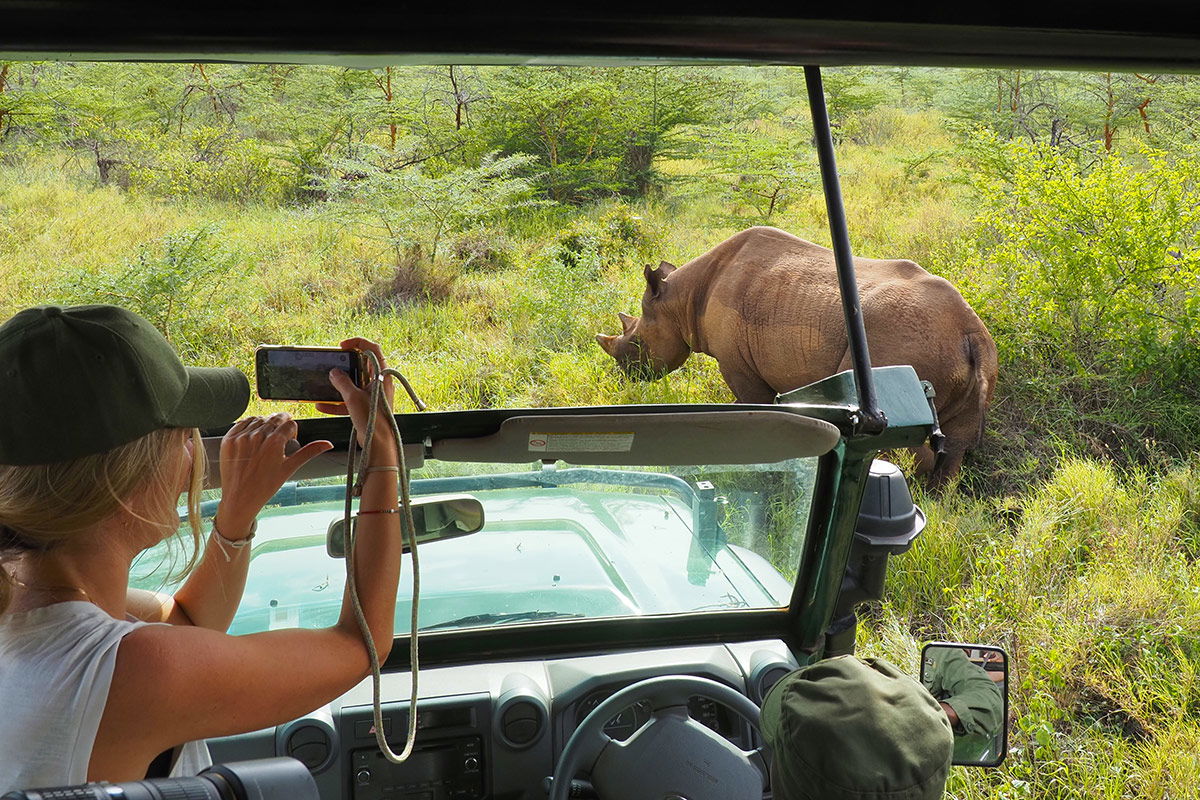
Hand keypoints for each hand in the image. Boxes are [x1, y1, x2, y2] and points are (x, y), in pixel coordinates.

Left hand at [215, 413, 333, 535]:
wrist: (240, 498)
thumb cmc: (265, 487)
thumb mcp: (289, 468)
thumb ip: (308, 452)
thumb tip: (327, 444)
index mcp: (274, 443)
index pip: (289, 423)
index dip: (292, 431)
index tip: (290, 438)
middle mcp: (257, 436)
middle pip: (274, 419)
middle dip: (280, 426)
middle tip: (279, 437)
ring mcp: (241, 437)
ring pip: (259, 419)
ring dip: (265, 425)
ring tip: (265, 440)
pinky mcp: (228, 439)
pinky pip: (242, 423)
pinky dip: (249, 427)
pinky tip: (252, 438)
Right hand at [314, 337, 396, 461]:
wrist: (378, 444)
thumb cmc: (372, 419)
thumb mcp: (353, 397)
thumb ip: (342, 382)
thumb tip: (334, 372)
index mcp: (381, 375)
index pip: (373, 349)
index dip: (358, 343)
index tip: (343, 346)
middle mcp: (379, 383)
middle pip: (362, 365)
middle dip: (345, 364)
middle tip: (332, 363)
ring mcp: (373, 395)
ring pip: (354, 383)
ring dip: (339, 384)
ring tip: (325, 382)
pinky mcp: (366, 407)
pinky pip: (350, 400)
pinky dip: (337, 402)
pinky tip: (321, 405)